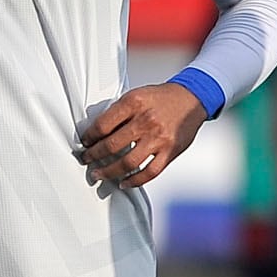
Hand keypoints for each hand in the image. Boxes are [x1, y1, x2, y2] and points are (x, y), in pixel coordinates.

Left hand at [77, 83, 206, 190]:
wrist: (192, 99)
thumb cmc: (162, 97)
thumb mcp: (137, 94)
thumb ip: (119, 111)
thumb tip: (98, 132)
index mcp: (134, 103)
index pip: (103, 125)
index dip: (89, 137)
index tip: (84, 143)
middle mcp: (146, 121)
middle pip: (112, 146)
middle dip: (94, 155)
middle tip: (86, 159)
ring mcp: (159, 139)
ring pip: (128, 163)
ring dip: (109, 172)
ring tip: (99, 174)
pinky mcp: (170, 152)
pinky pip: (150, 172)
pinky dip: (134, 181)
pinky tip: (123, 182)